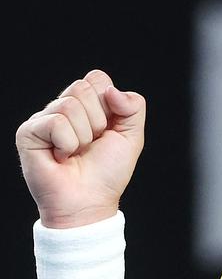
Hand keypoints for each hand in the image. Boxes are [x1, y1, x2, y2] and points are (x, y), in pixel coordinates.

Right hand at [15, 69, 145, 228]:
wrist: (90, 201)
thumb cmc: (108, 171)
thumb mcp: (132, 134)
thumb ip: (134, 105)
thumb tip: (111, 90)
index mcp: (87, 103)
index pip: (97, 78)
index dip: (109, 103)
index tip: (108, 128)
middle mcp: (64, 107)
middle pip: (83, 87)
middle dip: (97, 119)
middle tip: (91, 143)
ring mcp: (44, 119)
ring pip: (70, 105)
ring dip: (83, 135)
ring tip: (77, 152)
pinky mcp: (28, 133)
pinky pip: (55, 123)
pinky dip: (67, 143)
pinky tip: (62, 156)